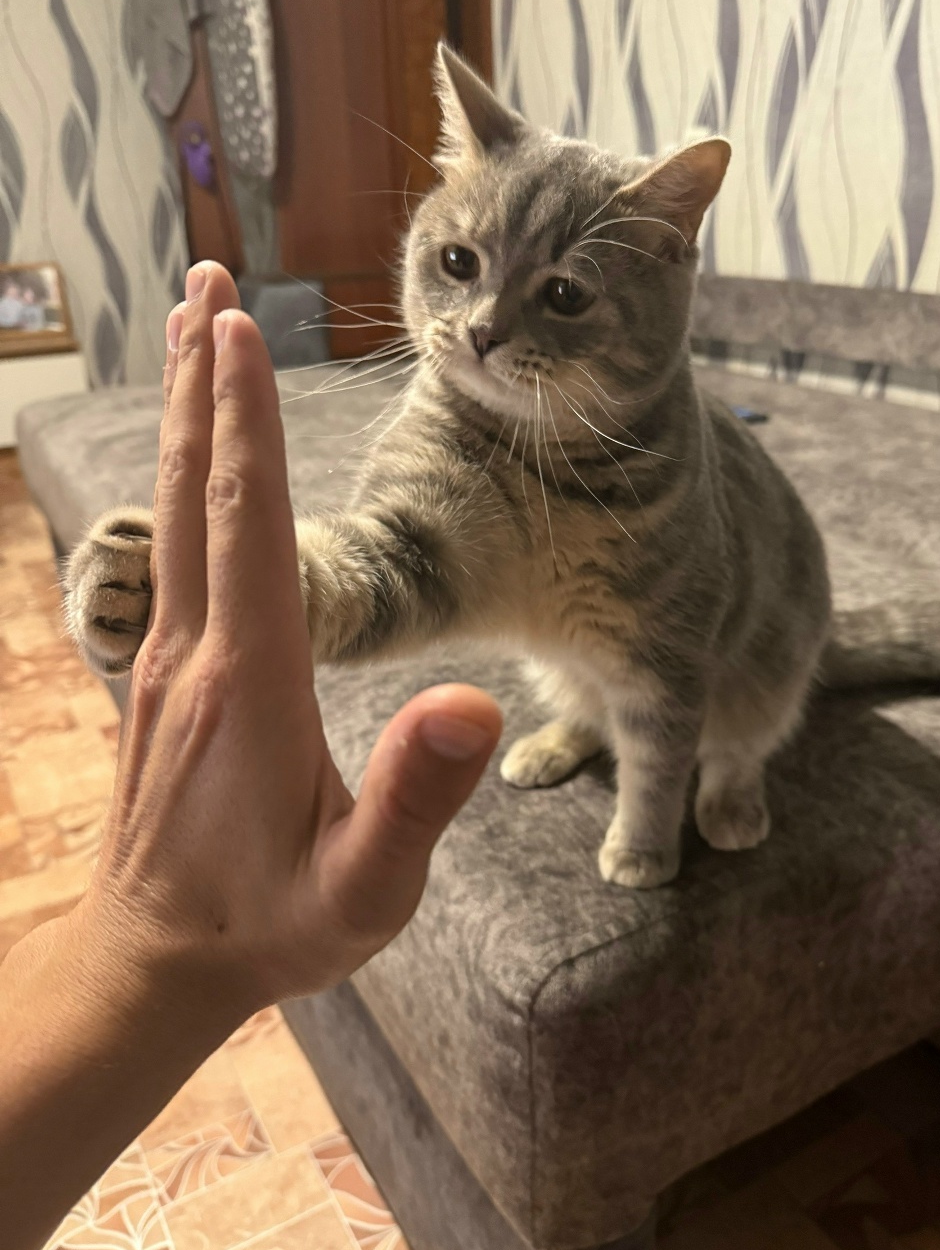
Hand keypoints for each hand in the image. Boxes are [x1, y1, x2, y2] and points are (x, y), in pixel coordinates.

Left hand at [74, 261, 501, 1019]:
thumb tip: (474, 705)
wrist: (155, 966)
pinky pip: (174, 548)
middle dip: (201, 382)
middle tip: (205, 283)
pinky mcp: (164, 675)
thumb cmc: (269, 928)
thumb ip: (418, 800)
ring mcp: (168, 660)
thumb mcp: (363, 891)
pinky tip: (195, 457)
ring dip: (183, 415)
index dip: (248, 424)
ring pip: (174, 511)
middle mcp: (196, 652)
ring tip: (187, 330)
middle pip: (197, 492)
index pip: (251, 526)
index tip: (238, 326)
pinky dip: (183, 477)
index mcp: (251, 683)